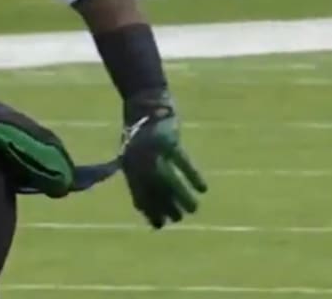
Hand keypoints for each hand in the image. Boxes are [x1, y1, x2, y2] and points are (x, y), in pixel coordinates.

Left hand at [120, 89, 207, 228]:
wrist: (145, 106)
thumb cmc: (139, 137)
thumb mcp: (132, 158)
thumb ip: (138, 181)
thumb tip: (144, 211)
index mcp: (128, 164)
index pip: (138, 192)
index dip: (148, 209)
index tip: (159, 225)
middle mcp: (139, 158)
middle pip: (154, 188)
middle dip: (165, 205)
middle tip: (178, 220)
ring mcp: (154, 150)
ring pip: (169, 178)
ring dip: (181, 195)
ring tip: (193, 210)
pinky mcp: (170, 140)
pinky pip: (183, 161)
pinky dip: (193, 175)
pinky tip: (203, 189)